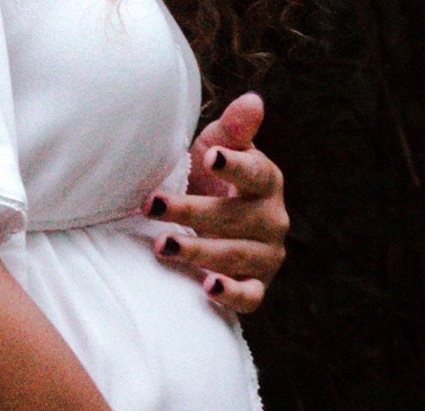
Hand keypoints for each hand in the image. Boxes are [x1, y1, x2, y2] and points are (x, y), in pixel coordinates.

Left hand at [143, 93, 289, 314]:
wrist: (210, 228)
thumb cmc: (211, 180)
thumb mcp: (218, 149)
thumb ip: (233, 129)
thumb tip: (252, 100)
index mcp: (266, 181)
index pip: (256, 173)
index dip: (236, 166)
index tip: (210, 157)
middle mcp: (272, 219)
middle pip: (235, 217)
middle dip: (191, 212)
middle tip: (151, 205)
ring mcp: (266, 255)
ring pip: (236, 255)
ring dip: (198, 251)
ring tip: (162, 245)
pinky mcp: (257, 286)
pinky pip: (250, 296)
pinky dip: (231, 294)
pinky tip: (207, 287)